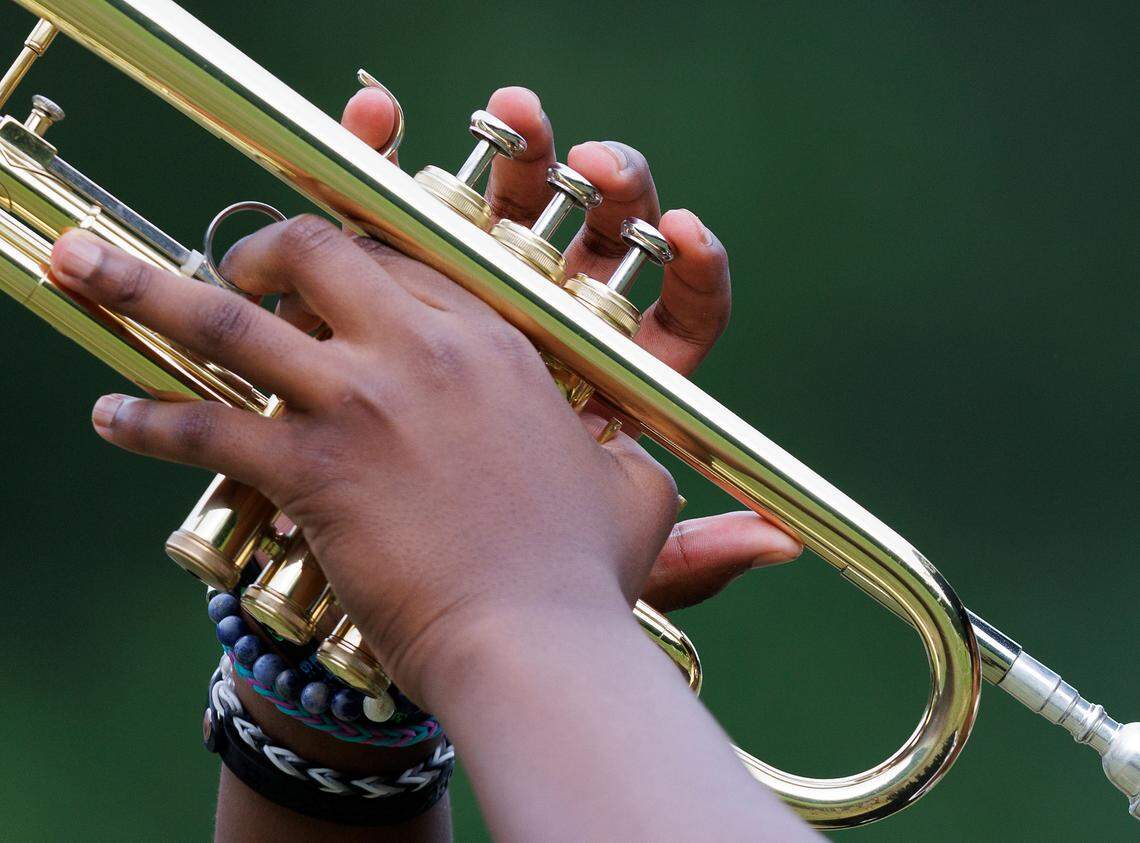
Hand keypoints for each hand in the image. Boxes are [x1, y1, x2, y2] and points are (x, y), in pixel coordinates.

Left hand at [50, 220, 677, 704]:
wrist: (537, 641)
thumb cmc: (584, 573)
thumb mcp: (632, 493)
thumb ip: (628, 459)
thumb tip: (641, 464)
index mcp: (493, 344)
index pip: (404, 264)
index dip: (355, 263)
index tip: (326, 276)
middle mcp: (423, 351)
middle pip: (316, 252)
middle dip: (262, 246)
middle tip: (235, 267)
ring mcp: (362, 402)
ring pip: (233, 320)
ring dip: (153, 290)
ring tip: (95, 272)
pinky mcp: (312, 466)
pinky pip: (205, 425)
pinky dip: (149, 419)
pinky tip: (111, 419)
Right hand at [340, 85, 801, 612]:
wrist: (400, 563)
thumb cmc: (516, 569)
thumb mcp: (606, 562)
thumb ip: (689, 556)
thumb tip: (776, 544)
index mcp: (616, 378)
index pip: (677, 314)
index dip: (693, 269)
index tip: (684, 232)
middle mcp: (558, 326)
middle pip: (602, 240)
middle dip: (609, 189)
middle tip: (593, 168)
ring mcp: (483, 296)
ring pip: (516, 209)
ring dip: (520, 152)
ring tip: (511, 117)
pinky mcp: (402, 283)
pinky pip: (402, 212)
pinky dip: (391, 157)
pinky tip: (380, 120)